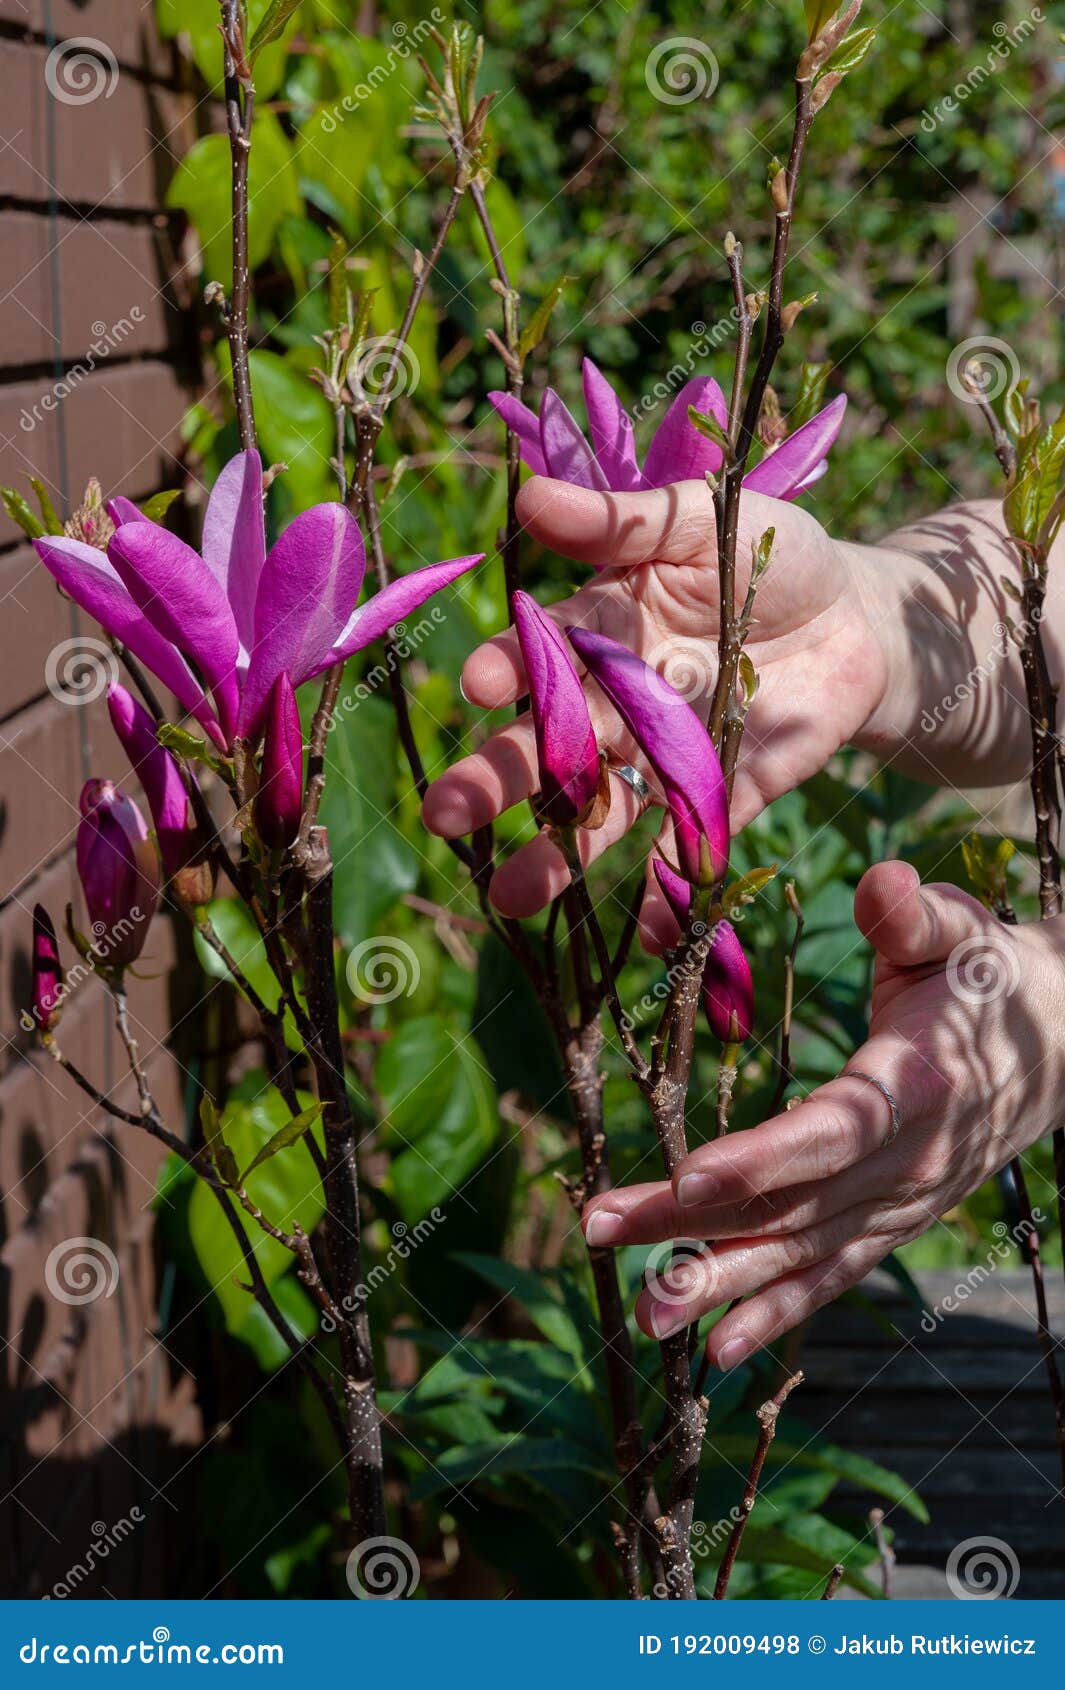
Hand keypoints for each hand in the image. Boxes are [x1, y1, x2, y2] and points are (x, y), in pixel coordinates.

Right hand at [422, 476, 888, 915]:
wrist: (857, 615)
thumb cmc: (768, 551)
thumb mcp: (703, 519)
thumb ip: (623, 521)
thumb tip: (530, 497)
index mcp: (602, 631)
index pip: (544, 654)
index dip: (511, 669)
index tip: (478, 685)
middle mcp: (618, 703)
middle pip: (551, 748)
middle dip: (500, 779)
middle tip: (446, 815)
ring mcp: (665, 758)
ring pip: (600, 811)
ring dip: (557, 856)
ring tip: (508, 898)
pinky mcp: (722, 798)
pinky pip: (689, 850)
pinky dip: (668, 895)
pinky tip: (645, 936)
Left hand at [581, 861, 1064, 1366]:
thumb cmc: (990, 978)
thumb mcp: (960, 931)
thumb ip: (915, 914)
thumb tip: (881, 880)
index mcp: (919, 1090)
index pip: (831, 1134)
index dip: (762, 1161)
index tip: (687, 1179)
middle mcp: (908, 1166)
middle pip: (792, 1204)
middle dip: (694, 1226)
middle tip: (602, 1233)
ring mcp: (900, 1207)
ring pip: (801, 1253)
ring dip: (719, 1286)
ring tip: (643, 1314)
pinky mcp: (891, 1223)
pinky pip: (829, 1276)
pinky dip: (775, 1313)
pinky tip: (714, 1352)